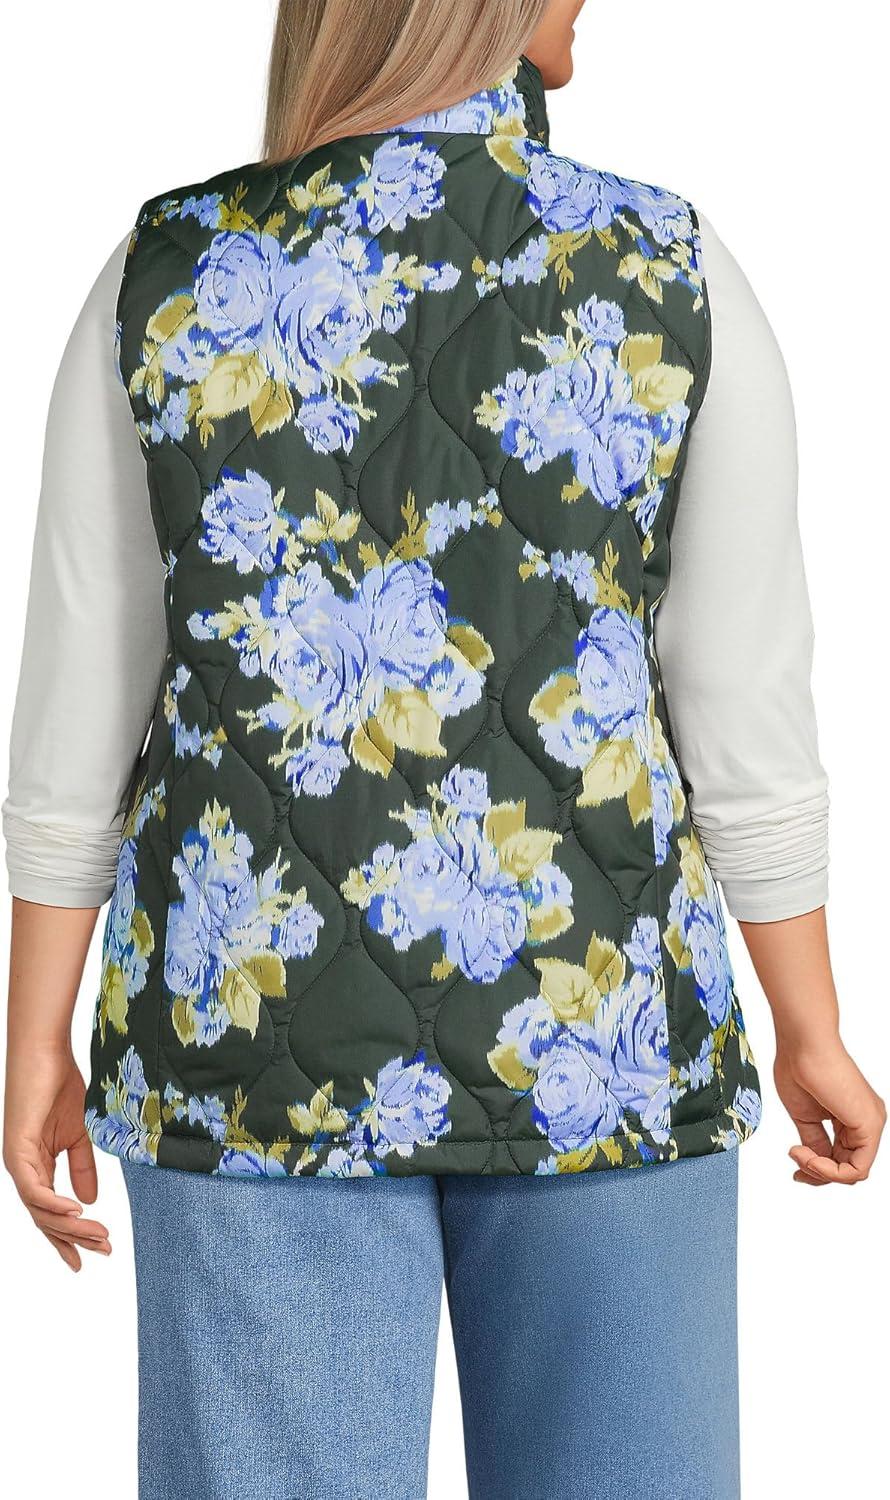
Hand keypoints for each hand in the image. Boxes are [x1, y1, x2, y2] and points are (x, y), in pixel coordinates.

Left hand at [3, 1043, 110, 1269]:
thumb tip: (90, 1201)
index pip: (52, 1212)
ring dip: (70, 1226)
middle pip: (46, 1219)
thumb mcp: (81, 1134)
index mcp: (38, 1167)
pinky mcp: (16, 1151)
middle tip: (104, 1251)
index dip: (71, 1236)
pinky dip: (54, 1204)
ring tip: (98, 1234)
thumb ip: (83, 1167)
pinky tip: (76, 1212)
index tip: (94, 1255)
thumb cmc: (61, 1085)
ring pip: (40, 1210)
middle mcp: (24, 1170)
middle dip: (75, 1239)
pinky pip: (34, 1189)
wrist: (46, 1053)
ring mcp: (18, 1162)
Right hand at [774, 1038, 885, 1185]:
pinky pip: (857, 1168)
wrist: (802, 1044)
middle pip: (848, 1168)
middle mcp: (866, 1120)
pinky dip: (830, 1171)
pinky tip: (808, 1157)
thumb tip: (812, 1162)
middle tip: (796, 1165)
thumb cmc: (798, 1067)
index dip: (817, 1170)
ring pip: (854, 1172)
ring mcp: (871, 1122)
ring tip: (798, 1155)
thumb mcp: (805, 1116)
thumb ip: (814, 1141)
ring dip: (821, 1172)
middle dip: (818, 1173)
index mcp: (852, 1117)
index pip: (842, 1158)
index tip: (794, 1162)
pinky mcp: (870, 1125)